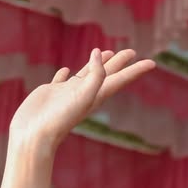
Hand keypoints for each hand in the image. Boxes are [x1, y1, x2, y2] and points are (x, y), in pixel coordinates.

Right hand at [8, 49, 155, 154]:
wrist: (36, 135)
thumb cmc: (60, 119)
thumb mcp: (83, 95)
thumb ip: (95, 76)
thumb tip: (99, 53)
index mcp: (96, 96)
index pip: (120, 79)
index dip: (135, 71)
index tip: (152, 63)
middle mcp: (85, 94)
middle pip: (107, 75)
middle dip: (120, 63)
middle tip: (131, 52)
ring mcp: (68, 93)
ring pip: (86, 75)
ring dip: (97, 65)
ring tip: (106, 53)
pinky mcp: (52, 93)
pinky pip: (63, 80)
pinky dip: (66, 74)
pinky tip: (67, 70)